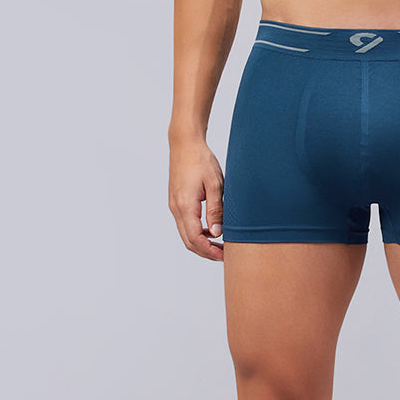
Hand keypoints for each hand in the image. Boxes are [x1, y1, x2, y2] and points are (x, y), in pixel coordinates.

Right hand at [169, 138, 225, 260]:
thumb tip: (217, 233)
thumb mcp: (215, 185)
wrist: (185, 144)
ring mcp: (174, 206)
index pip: (196, 239)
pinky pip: (185, 224)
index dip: (210, 251)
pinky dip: (197, 232)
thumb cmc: (201, 160)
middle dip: (206, 251)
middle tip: (225, 255)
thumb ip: (216, 210)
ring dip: (202, 243)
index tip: (225, 255)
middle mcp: (176, 208)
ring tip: (221, 245)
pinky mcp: (176, 202)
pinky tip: (212, 230)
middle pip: (189, 241)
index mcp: (185, 206)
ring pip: (186, 234)